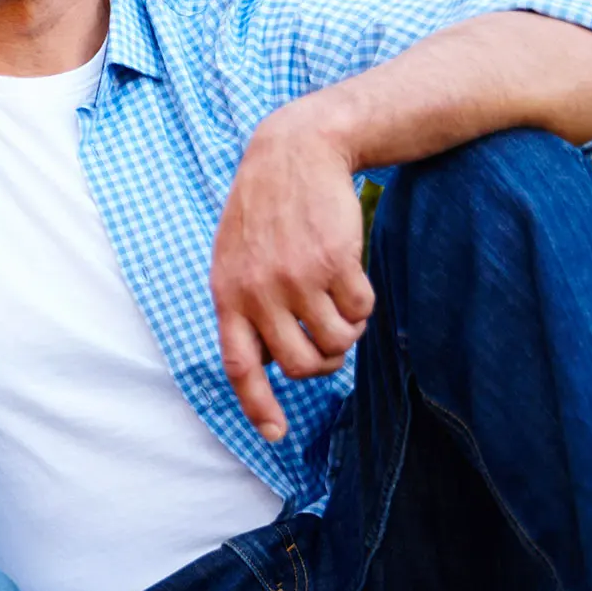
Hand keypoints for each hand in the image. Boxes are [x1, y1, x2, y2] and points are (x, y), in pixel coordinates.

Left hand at [212, 110, 376, 442]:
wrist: (294, 154)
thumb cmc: (266, 213)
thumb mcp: (236, 258)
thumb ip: (245, 307)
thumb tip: (270, 365)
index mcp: (227, 294)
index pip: (239, 365)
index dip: (258, 405)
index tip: (276, 436)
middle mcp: (259, 292)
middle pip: (301, 366)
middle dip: (324, 364)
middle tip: (331, 346)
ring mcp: (297, 278)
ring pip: (338, 342)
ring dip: (348, 333)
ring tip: (340, 303)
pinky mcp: (335, 263)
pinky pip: (362, 313)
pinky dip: (364, 304)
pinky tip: (351, 276)